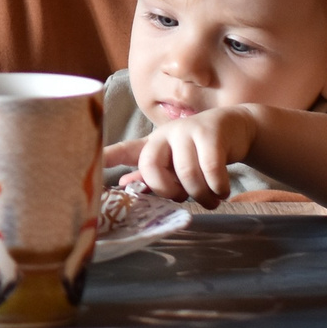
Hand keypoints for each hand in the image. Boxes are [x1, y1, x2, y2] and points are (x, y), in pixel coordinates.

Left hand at [101, 106, 264, 208]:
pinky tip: (222, 190)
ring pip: (186, 174)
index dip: (108, 157)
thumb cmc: (199, 151)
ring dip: (201, 194)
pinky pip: (211, 169)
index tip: (90, 163)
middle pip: (152, 167)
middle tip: (185, 198)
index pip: (126, 150)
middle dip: (168, 190)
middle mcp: (165, 135)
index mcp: (153, 145)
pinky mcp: (211, 133)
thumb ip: (152, 175)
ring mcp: (187, 131)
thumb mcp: (176, 163)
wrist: (236, 128)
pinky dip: (218, 187)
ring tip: (212, 199)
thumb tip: (125, 185)